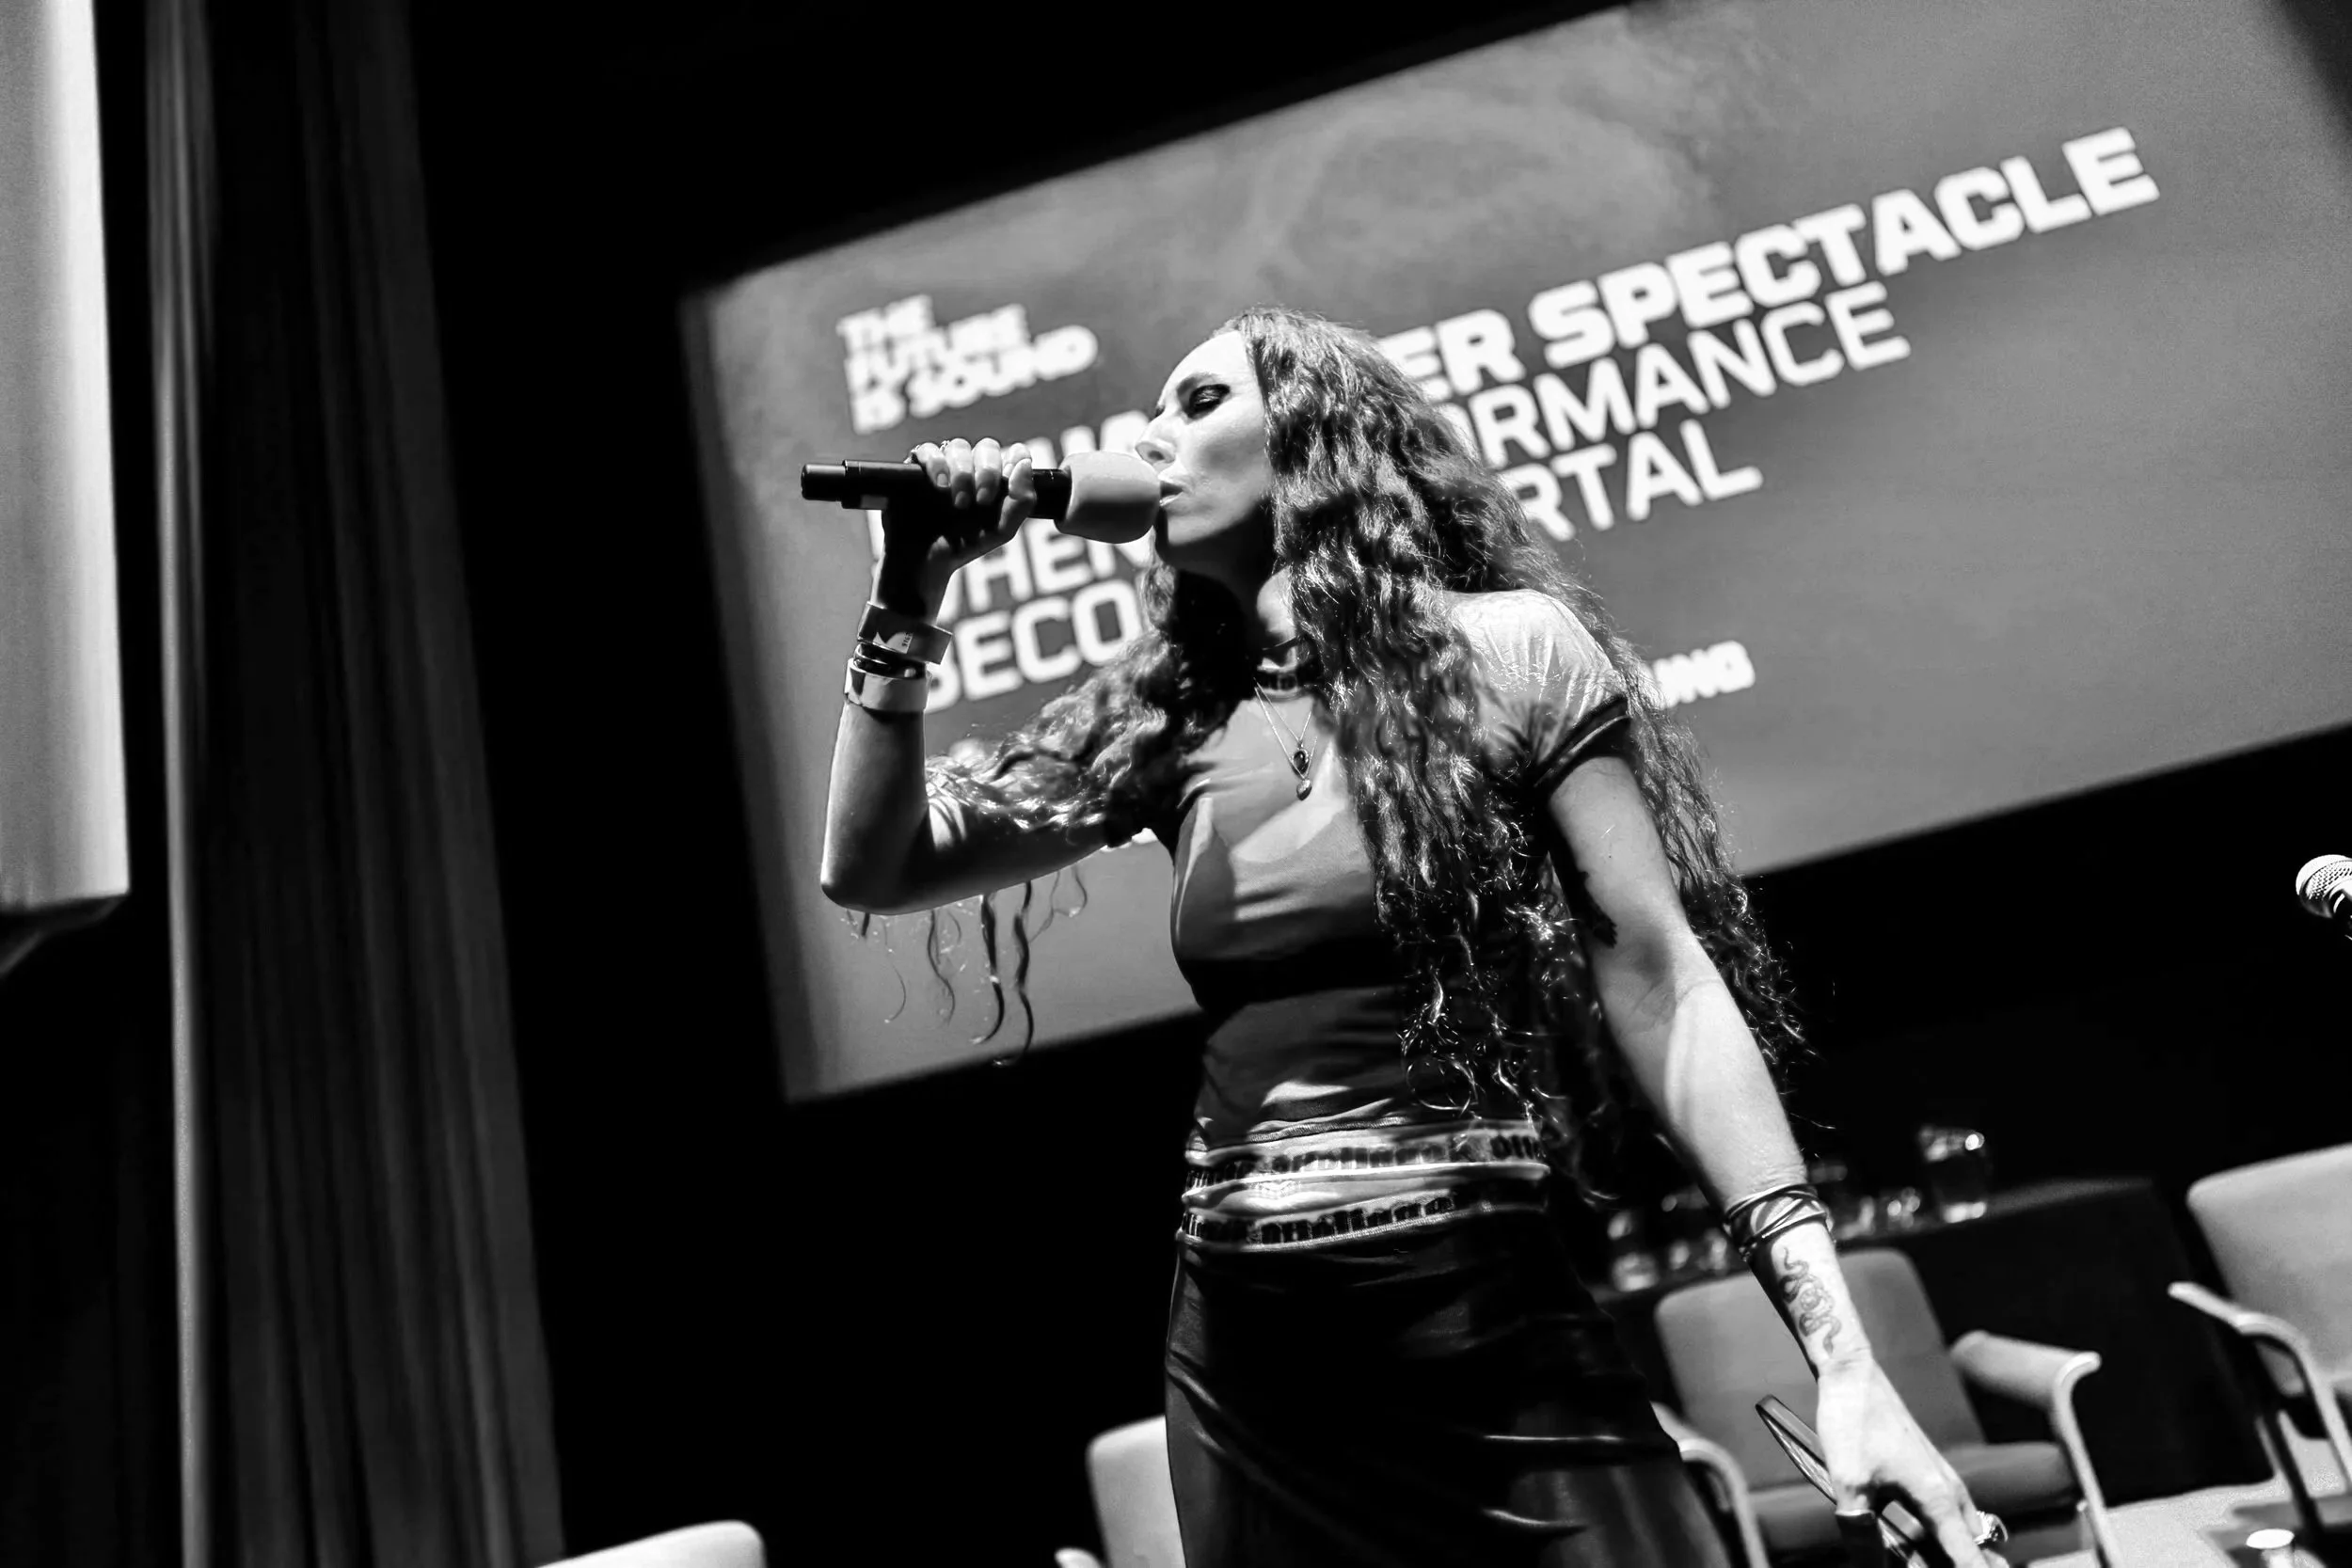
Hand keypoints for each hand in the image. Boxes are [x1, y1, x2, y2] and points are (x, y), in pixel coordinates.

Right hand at [875, 437, 1035, 615]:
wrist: (926, 561)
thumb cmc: (964, 545)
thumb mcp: (1002, 530)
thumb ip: (1022, 500)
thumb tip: (1024, 462)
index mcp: (996, 480)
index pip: (1012, 453)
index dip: (1014, 462)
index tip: (1008, 481)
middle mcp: (972, 468)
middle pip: (987, 447)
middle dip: (988, 472)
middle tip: (981, 500)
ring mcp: (945, 466)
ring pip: (959, 446)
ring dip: (963, 472)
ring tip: (958, 502)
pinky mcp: (917, 467)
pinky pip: (928, 449)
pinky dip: (936, 463)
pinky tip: (939, 485)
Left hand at [1816, 1358, 2008, 1567]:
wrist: (1852, 1375)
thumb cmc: (1853, 1422)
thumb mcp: (1849, 1482)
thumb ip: (1861, 1531)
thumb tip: (1869, 1566)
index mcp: (1938, 1499)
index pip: (1970, 1558)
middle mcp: (1950, 1494)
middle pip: (1974, 1550)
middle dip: (1966, 1567)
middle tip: (1925, 1566)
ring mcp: (1942, 1484)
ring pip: (1960, 1536)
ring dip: (1949, 1557)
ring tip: (1919, 1562)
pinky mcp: (1927, 1478)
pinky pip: (1944, 1522)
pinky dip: (1937, 1542)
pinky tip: (1911, 1550)